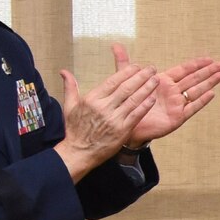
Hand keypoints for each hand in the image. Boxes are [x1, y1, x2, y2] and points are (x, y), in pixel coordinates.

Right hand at [54, 55, 157, 180]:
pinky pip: (136, 115)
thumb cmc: (75, 129)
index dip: (126, 72)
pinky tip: (152, 98)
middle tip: (151, 68)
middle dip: (140, 77)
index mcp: (92, 99)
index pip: (113, 81)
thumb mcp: (69, 106)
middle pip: (126, 88)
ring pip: (133, 100)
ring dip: (146, 88)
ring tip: (155, 80)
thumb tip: (63, 71)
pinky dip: (145, 106)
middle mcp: (104, 107)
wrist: (79, 152)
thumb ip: (70, 87)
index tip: (137, 66)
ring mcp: (114, 119)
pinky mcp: (122, 130)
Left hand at [127, 48, 219, 145]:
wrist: (127, 125)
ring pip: (196, 91)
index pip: (183, 70)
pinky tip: (211, 93)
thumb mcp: (125, 80)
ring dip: (208, 83)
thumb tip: (116, 45)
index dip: (196, 64)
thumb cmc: (128, 103)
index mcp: (163, 82)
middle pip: (194, 79)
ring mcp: (176, 104)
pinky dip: (201, 100)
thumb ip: (124, 63)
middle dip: (208, 71)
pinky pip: (191, 107)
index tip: (208, 58)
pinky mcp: (177, 117)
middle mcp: (172, 92)